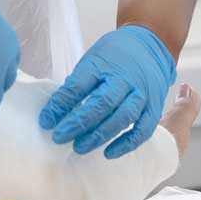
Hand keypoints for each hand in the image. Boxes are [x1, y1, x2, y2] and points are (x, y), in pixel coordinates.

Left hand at [39, 24, 176, 157]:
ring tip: (79, 147)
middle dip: (79, 123)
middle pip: (102, 103)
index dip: (61, 105)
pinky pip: (143, 130)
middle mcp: (125, 79)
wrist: (149, 46)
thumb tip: (56, 113)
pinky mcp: (154, 107)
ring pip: (123, 118)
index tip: (46, 121)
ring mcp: (142, 94)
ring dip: (100, 135)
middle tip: (59, 138)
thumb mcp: (91, 61)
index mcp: (104, 64)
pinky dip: (126, 144)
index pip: (79, 85)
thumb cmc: (114, 57)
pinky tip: (109, 153)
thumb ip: (77, 85)